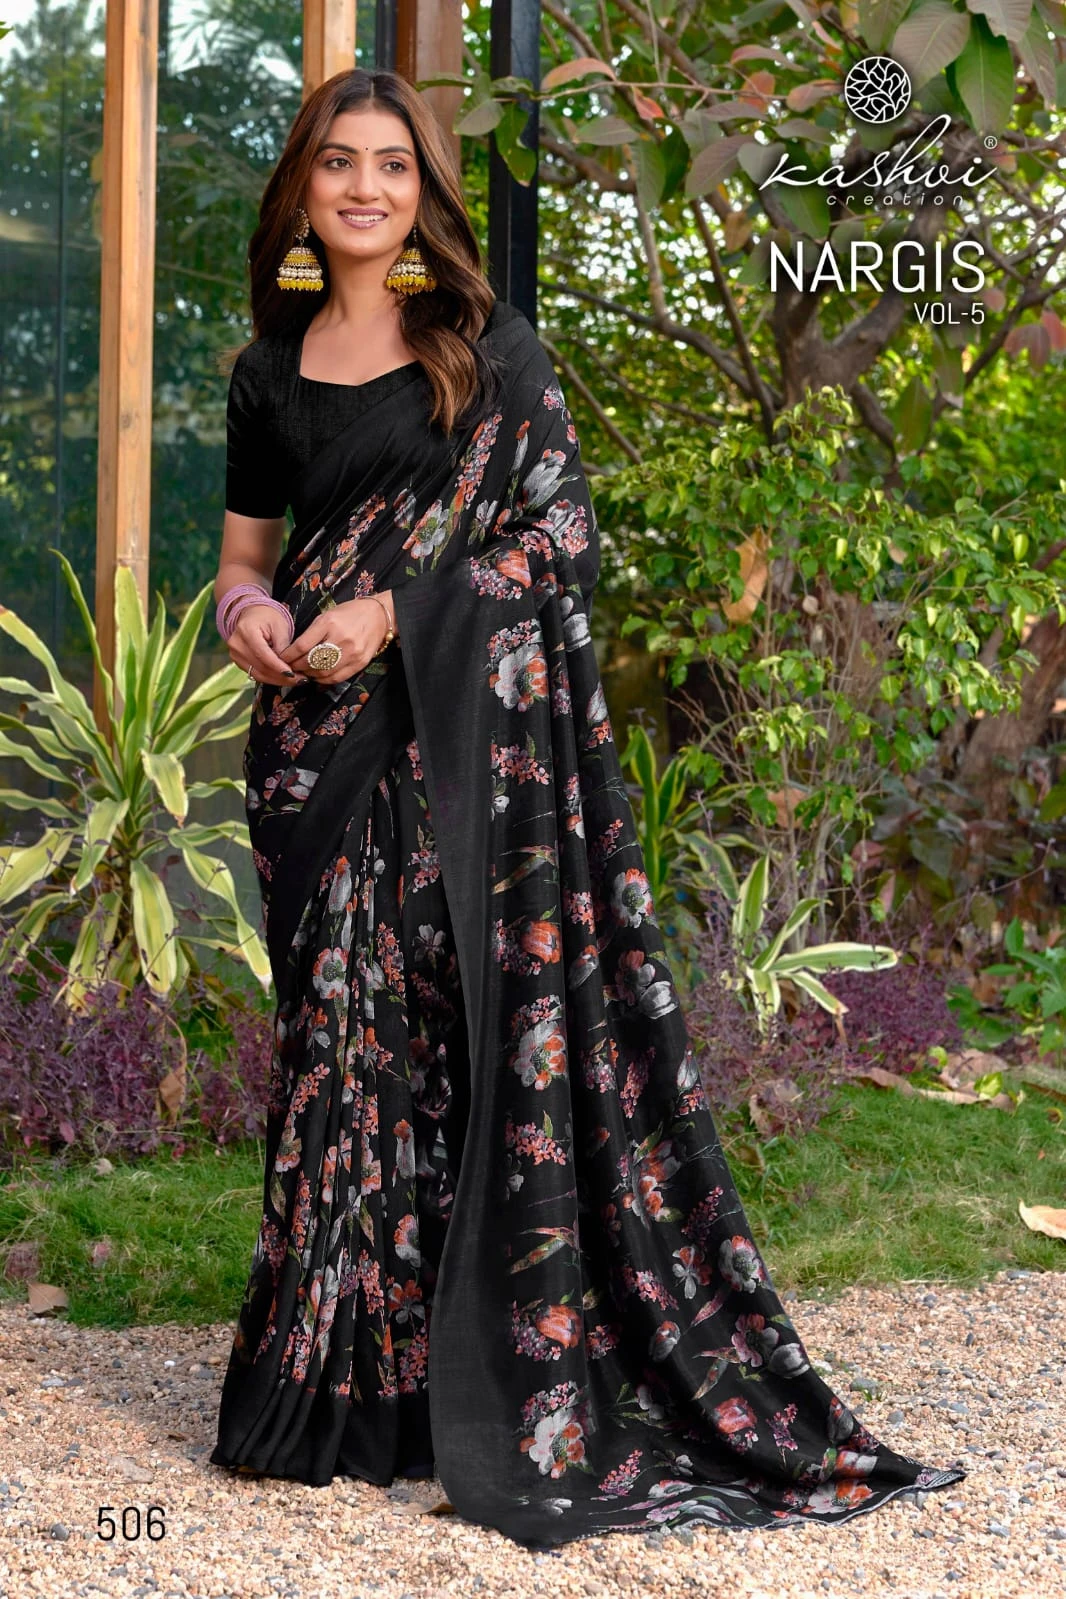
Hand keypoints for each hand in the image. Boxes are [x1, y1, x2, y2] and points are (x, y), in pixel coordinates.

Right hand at [228, 604, 307, 686]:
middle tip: (300, 680)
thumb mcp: (280, 626)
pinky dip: (270, 678)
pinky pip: (255, 674)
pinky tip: (283, 678)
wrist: (253, 614)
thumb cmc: (268, 617)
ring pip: (258, 674)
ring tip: (295, 681)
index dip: (278, 667)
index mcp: (246, 631)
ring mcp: (235, 654)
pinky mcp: (238, 661)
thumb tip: (289, 668)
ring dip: (277, 680)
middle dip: (281, 676)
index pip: (263, 654)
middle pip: (260, 667)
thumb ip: (284, 646)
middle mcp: (237, 644)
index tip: (293, 674)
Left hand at [279, 593, 395, 684]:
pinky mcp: (360, 663)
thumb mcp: (327, 615)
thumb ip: (312, 633)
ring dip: (309, 675)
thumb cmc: (349, 613)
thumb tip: (295, 652)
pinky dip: (324, 680)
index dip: (289, 656)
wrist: (378, 616)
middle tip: (291, 668)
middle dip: (297, 667)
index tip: (282, 659)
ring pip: (323, 672)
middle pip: (311, 661)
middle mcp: (341, 638)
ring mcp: (352, 653)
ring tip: (304, 672)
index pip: (302, 646)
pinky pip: (337, 677)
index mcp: (329, 623)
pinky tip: (318, 676)